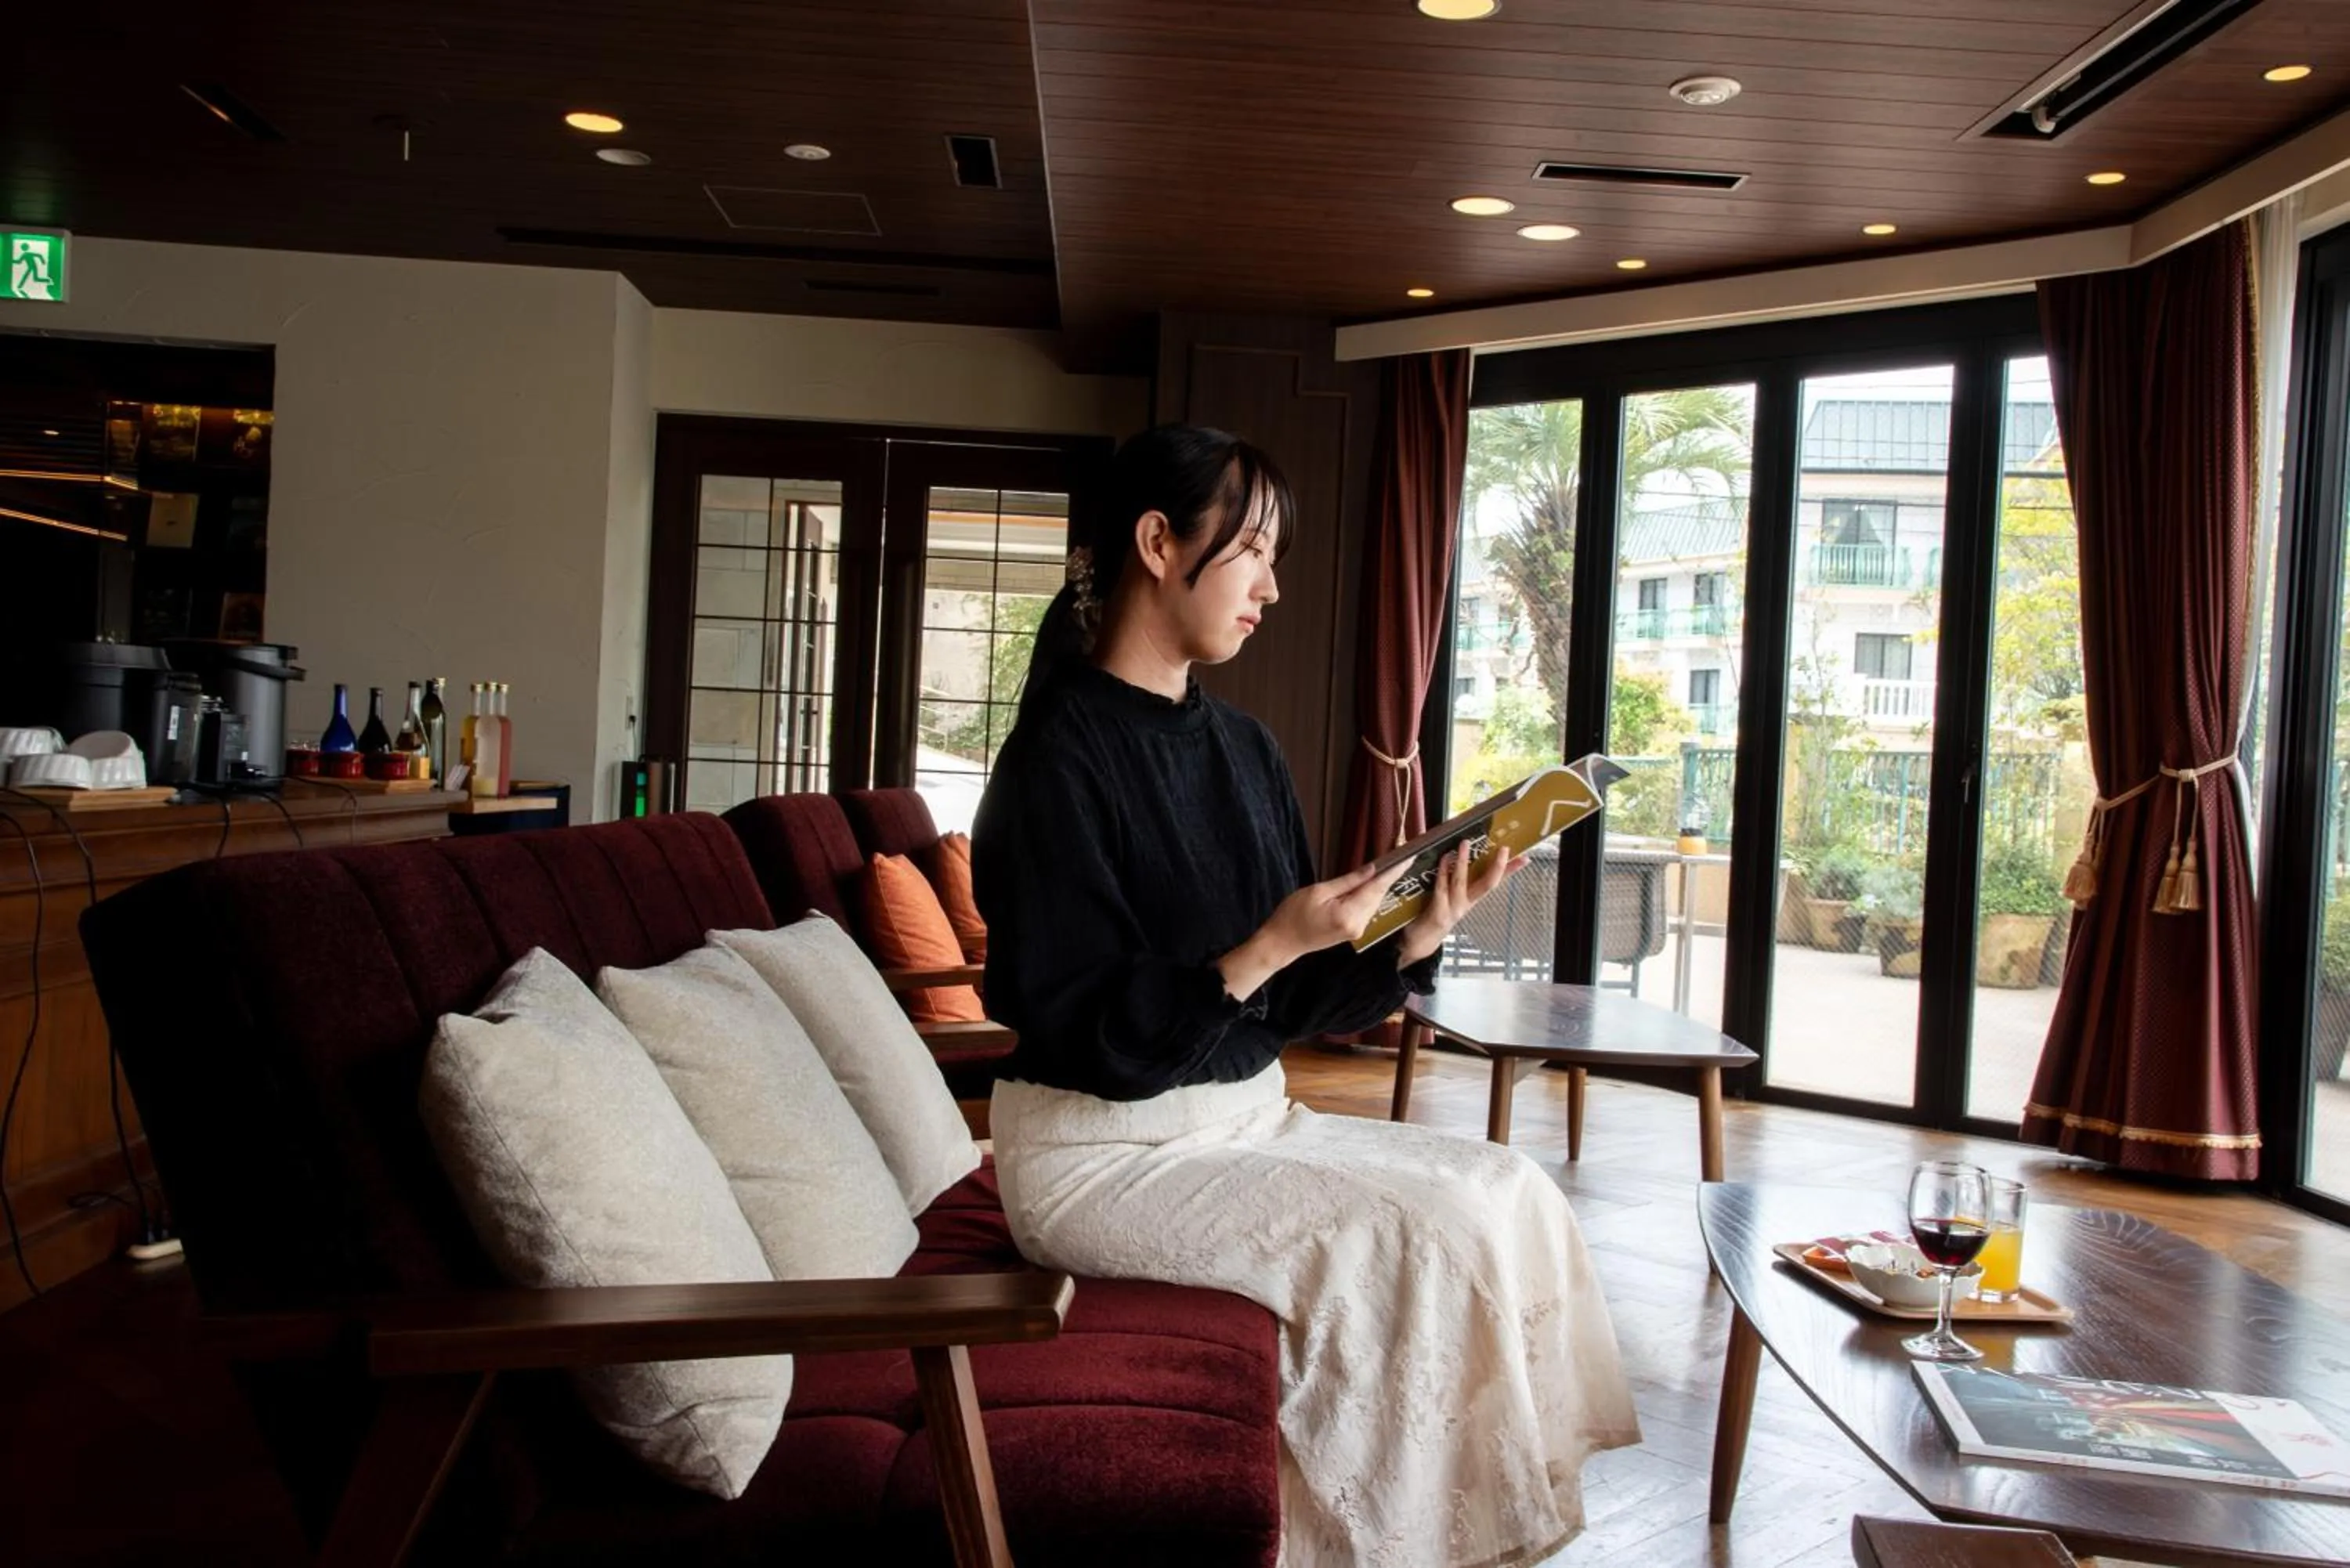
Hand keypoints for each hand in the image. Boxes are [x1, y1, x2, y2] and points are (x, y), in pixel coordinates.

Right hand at [1219, 860, 1397, 999]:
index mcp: (1348, 914)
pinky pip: (1367, 908)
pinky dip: (1371, 895)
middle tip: (1403, 856)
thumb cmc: (1293, 914)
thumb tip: (1372, 869)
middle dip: (1390, 876)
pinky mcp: (1354, 931)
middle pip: (1378, 896)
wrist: (1282, 941)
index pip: (1376, 888)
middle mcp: (1358, 925)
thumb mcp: (1318, 891)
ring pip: (1374, 902)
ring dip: (1381, 885)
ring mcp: (1357, 930)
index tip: (1409, 858)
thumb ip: (1348, 881)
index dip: (1393, 872)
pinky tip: (1374, 883)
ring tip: (1393, 866)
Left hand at [1395, 846, 1517, 967]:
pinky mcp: (1438, 913)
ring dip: (1463, 861)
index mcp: (1472, 899)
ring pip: (1461, 882)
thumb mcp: (1452, 898)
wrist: (1420, 942)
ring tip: (1465, 843)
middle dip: (1498, 867)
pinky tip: (1444, 858)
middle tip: (1505, 849)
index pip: (1496, 882)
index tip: (1525, 858)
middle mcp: (1466, 904)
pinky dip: (1443, 872)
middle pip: (1487, 884)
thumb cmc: (1436, 914)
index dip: (1510, 871)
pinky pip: (1441, 888)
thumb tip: (1457, 855)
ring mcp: (1453, 909)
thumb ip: (1456, 880)